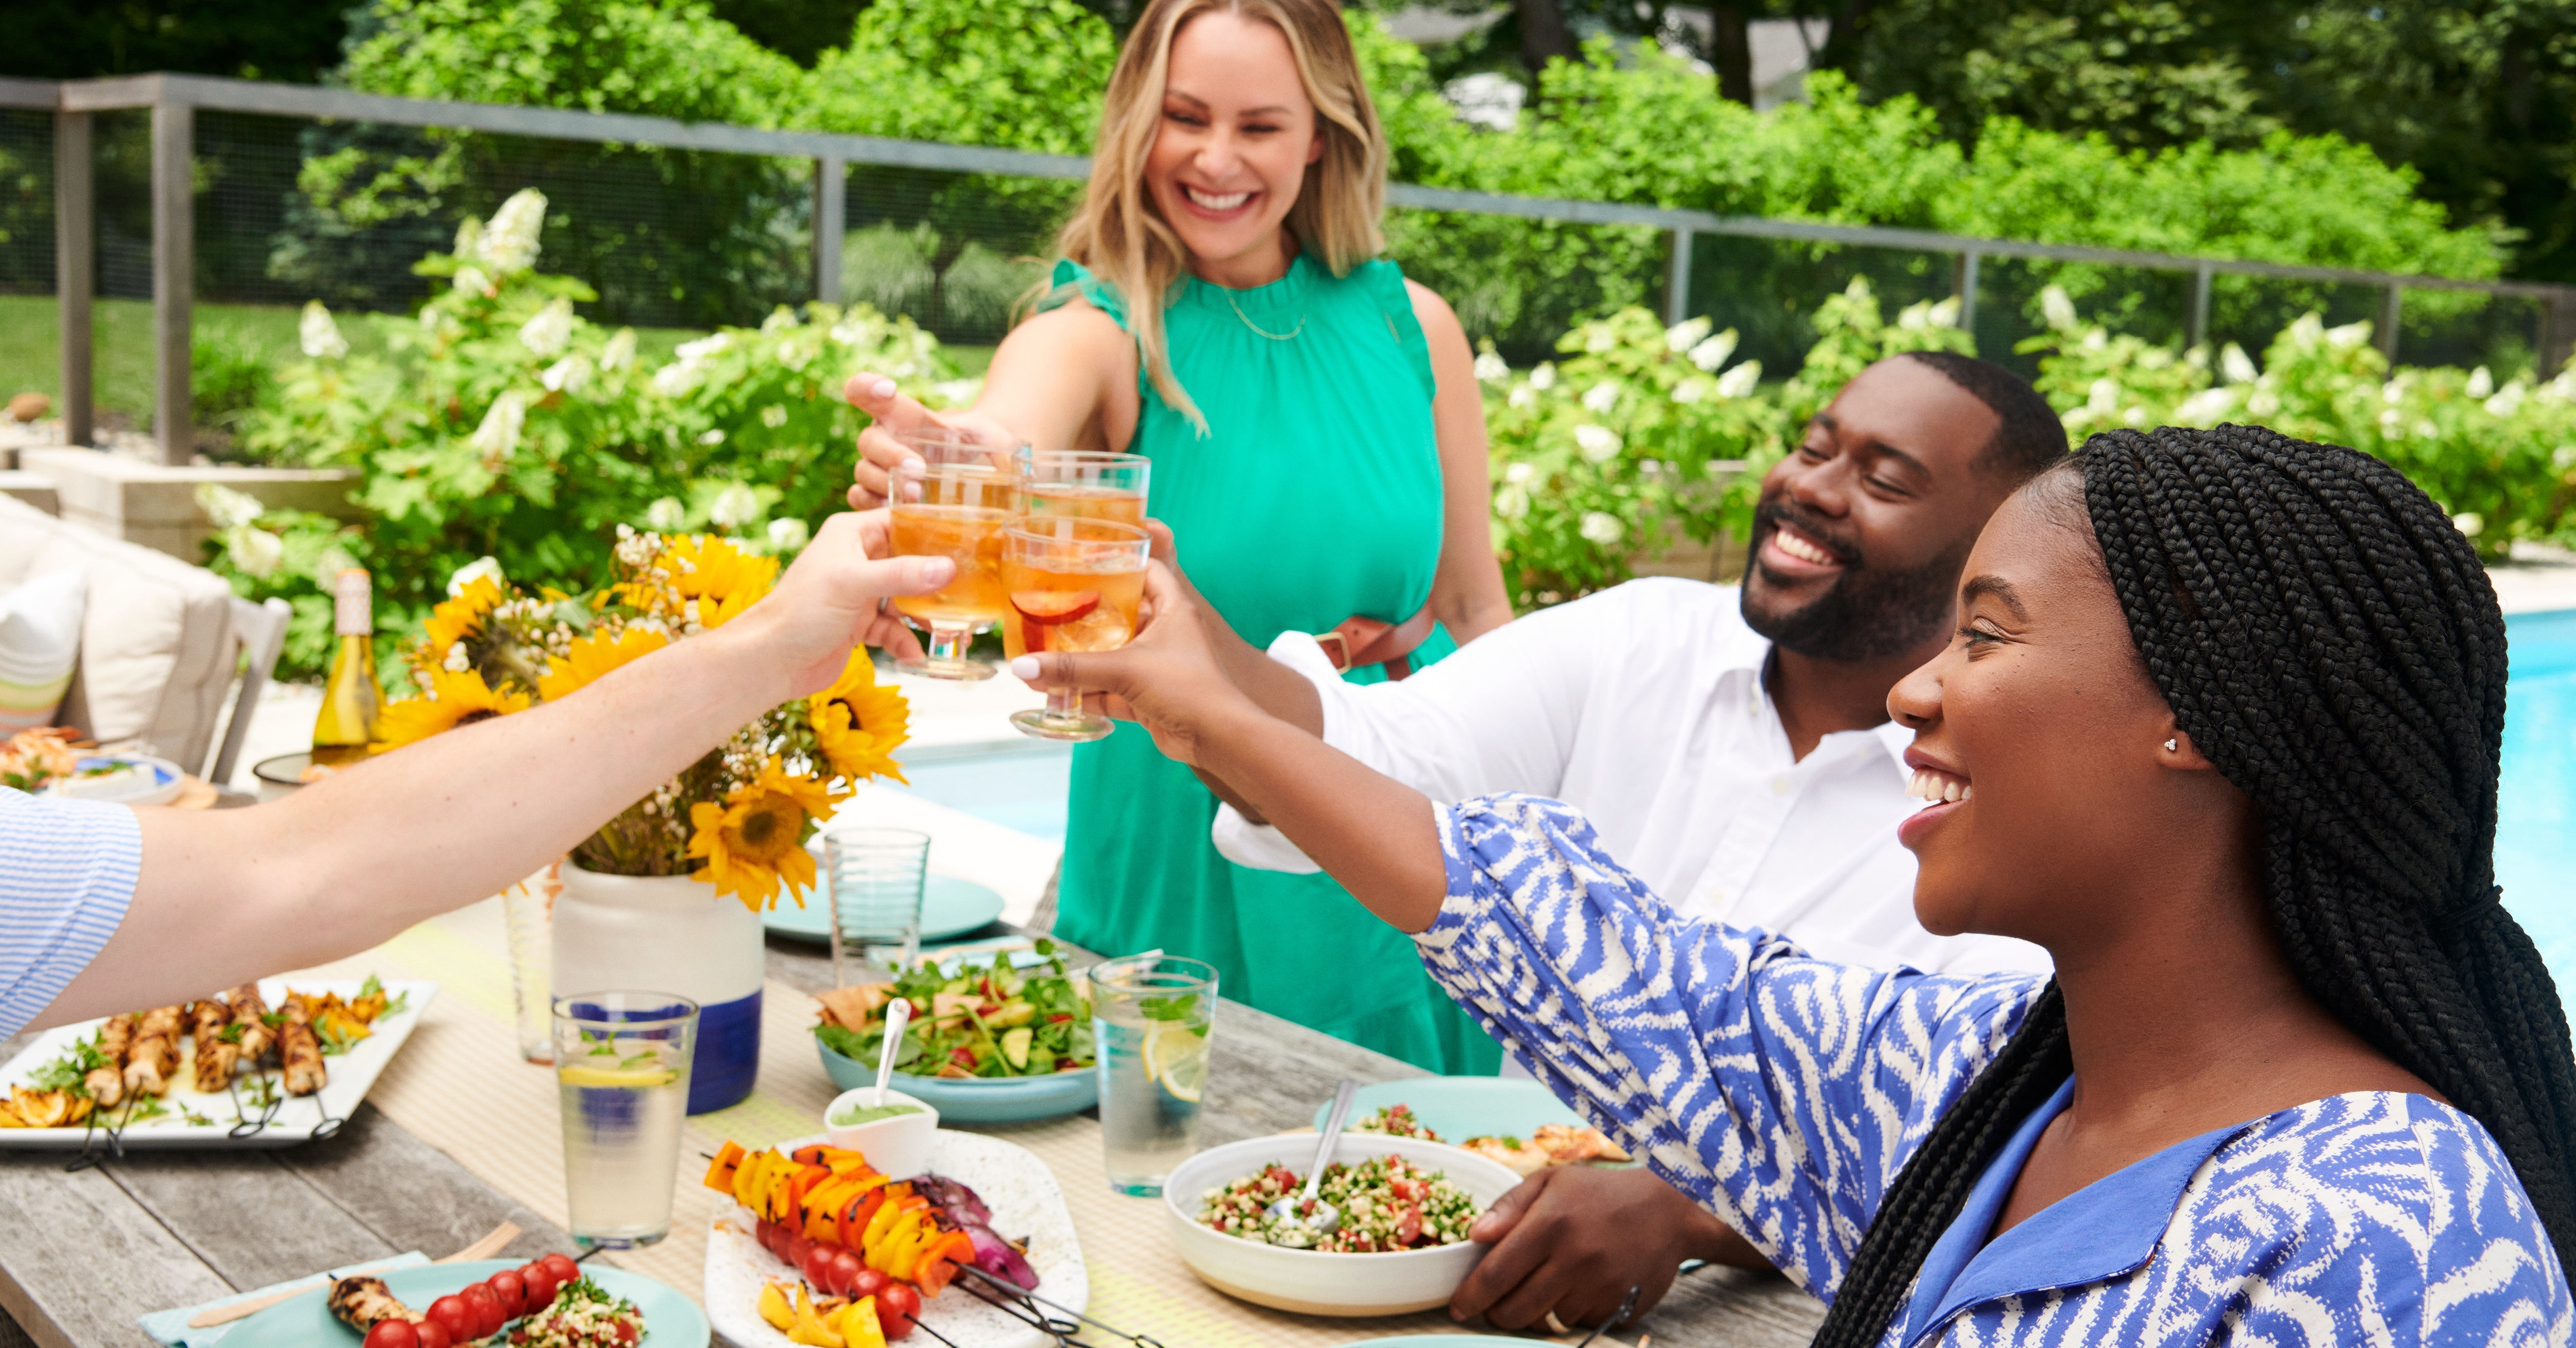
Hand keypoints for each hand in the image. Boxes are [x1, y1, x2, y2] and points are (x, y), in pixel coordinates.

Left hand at [722, 511, 954, 697]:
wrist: (772, 661)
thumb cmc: (801, 610)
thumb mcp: (854, 584)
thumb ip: (902, 574)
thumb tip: (947, 568)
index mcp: (852, 534)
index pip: (900, 520)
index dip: (932, 529)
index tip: (967, 538)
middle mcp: (857, 559)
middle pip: (909, 561)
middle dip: (934, 578)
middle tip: (966, 587)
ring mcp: (860, 593)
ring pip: (905, 597)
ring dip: (922, 615)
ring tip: (945, 628)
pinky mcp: (860, 624)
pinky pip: (893, 628)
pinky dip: (904, 641)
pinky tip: (912, 655)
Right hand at [843, 375, 1022, 508]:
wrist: (980, 471)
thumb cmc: (984, 447)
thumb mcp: (996, 439)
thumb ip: (1004, 446)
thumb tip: (1023, 472)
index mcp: (906, 418)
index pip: (869, 392)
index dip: (867, 387)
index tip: (886, 390)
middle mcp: (887, 440)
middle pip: (869, 440)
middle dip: (889, 453)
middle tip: (918, 468)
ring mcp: (880, 470)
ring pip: (863, 471)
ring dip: (882, 482)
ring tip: (914, 495)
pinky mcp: (879, 497)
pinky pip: (860, 499)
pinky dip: (871, 505)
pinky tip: (890, 511)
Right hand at [1007, 561, 1262, 767]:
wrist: (1218, 739)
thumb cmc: (1186, 689)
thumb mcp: (1125, 670)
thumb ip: (1073, 668)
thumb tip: (1022, 668)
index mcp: (1172, 609)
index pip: (1146, 570)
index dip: (1118, 563)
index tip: (1082, 563)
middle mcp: (1166, 633)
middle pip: (1120, 616)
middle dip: (1086, 619)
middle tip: (1049, 612)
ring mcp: (1158, 666)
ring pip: (1113, 657)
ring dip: (1081, 662)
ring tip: (1042, 658)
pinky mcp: (1150, 697)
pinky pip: (1112, 690)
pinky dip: (1088, 693)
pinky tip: (1056, 695)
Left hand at [1448, 1166, 1740, 1329]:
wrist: (1668, 1210)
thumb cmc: (1599, 1194)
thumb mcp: (1552, 1182)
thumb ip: (1508, 1206)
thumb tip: (1474, 1235)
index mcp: (1550, 1223)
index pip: (1496, 1274)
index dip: (1470, 1297)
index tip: (1457, 1308)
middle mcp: (1574, 1258)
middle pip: (1515, 1309)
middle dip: (1497, 1314)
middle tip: (1494, 1306)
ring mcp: (1598, 1287)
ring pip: (1546, 1321)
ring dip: (1535, 1312)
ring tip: (1543, 1286)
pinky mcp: (1618, 1307)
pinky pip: (1578, 1324)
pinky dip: (1568, 1314)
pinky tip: (1577, 1289)